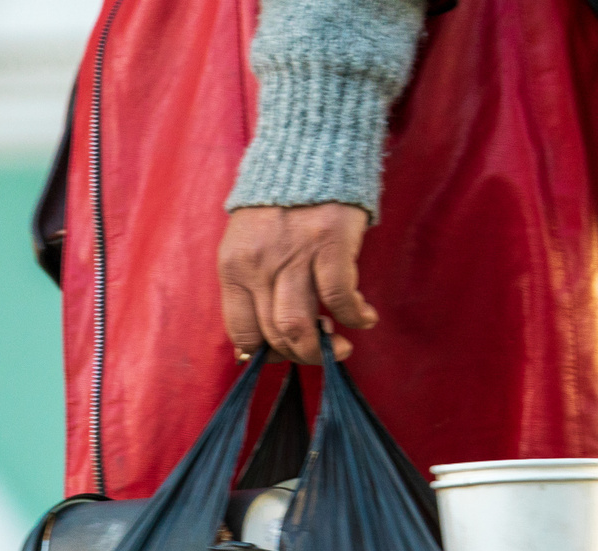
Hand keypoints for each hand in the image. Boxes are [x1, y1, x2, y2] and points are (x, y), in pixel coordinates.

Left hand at [218, 204, 376, 363]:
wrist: (307, 149)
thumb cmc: (281, 200)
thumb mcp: (250, 242)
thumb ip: (255, 281)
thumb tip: (272, 332)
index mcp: (233, 267)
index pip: (241, 332)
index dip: (268, 353)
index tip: (289, 352)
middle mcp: (257, 265)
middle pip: (274, 334)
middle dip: (302, 354)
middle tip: (323, 351)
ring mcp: (292, 256)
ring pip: (300, 326)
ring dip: (324, 348)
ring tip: (342, 347)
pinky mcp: (327, 245)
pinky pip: (339, 298)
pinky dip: (355, 316)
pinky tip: (364, 316)